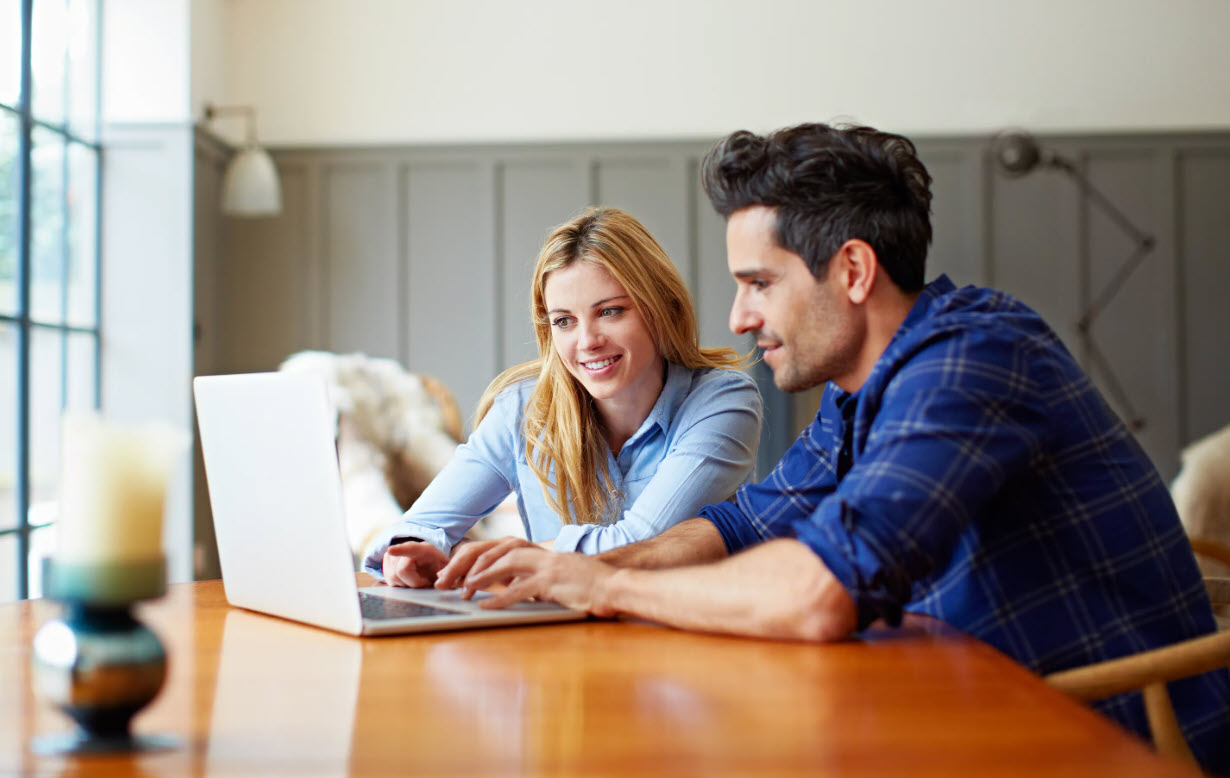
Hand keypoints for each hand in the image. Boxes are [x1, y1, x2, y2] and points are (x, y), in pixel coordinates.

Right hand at [382, 540, 448, 587]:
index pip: (411, 548)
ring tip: (418, 580)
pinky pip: (391, 582)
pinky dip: (402, 585)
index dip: (401, 549)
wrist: (429, 564)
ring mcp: (393, 558)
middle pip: (401, 570)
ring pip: (394, 577)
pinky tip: (409, 581)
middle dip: (414, 582)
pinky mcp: (386, 568)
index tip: (391, 550)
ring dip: (408, 584)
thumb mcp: (448, 570)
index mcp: (424, 549)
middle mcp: (405, 550)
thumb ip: (447, 575)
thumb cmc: (438, 568)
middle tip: (425, 582)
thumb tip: (441, 581)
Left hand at [460, 549, 617, 615]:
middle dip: (474, 563)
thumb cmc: (590, 587)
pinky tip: (486, 605)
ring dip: (483, 576)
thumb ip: (535, 580)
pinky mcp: (553, 582)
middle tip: (454, 580)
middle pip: (499, 550)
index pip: (503, 548)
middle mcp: (543, 555)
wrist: (616, 587)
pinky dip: (501, 598)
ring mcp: (548, 566)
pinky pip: (521, 589)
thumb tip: (513, 588)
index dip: (479, 558)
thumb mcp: (558, 578)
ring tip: (465, 590)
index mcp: (542, 554)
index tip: (461, 572)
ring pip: (507, 564)